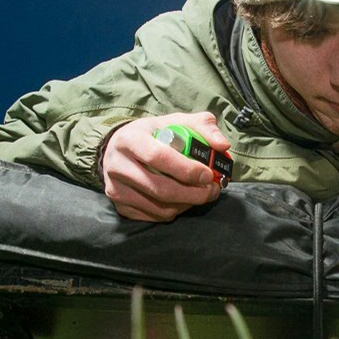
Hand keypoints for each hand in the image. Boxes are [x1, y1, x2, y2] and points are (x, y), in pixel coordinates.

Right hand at [101, 112, 230, 221]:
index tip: (208, 174)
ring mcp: (116, 189)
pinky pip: (154, 216)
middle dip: (193, 194)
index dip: (186, 169)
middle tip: (212, 190)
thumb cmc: (153, 135)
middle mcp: (117, 165)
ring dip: (187, 204)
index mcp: (129, 139)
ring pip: (159, 207)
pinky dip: (175, 211)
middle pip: (160, 188)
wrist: (118, 150)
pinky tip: (183, 200)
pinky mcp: (120, 207)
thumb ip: (203, 126)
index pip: (158, 157)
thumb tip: (223, 145)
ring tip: (201, 193)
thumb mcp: (175, 122)